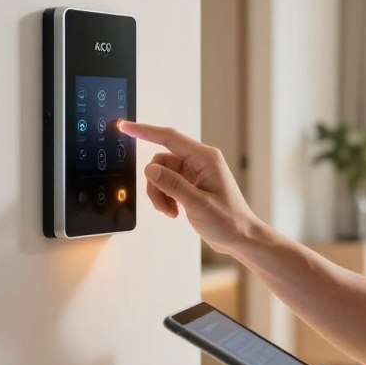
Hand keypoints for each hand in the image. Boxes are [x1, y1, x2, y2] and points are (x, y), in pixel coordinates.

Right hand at [117, 121, 264, 254]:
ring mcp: (195, 173)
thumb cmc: (229, 221)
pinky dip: (165, 198)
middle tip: (163, 206)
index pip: (169, 137)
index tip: (125, 127)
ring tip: (171, 212)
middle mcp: (200, 162)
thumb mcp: (199, 204)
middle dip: (156, 184)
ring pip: (161, 175)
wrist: (240, 237)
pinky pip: (167, 184)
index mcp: (206, 158)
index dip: (145, 131)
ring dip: (160, 195)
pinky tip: (175, 212)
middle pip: (161, 161)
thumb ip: (173, 185)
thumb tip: (150, 169)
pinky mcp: (190, 184)